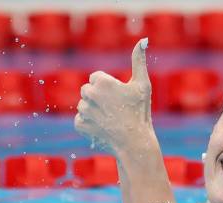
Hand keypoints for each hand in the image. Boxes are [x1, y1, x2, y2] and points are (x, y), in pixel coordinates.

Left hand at [74, 38, 152, 156]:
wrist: (133, 142)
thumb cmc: (140, 112)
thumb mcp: (142, 84)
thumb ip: (139, 60)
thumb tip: (143, 40)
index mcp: (102, 82)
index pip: (95, 78)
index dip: (108, 88)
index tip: (118, 98)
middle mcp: (90, 94)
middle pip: (87, 90)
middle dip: (98, 98)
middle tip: (114, 109)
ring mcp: (83, 111)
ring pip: (83, 105)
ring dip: (93, 111)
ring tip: (109, 119)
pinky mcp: (80, 125)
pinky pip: (80, 120)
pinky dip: (89, 124)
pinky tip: (102, 128)